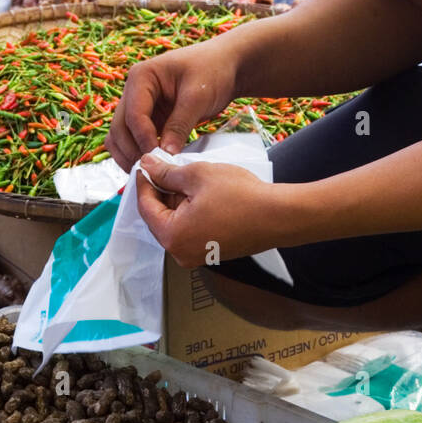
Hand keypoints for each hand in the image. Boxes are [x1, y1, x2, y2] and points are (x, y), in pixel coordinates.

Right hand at [106, 44, 237, 171]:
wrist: (225, 65)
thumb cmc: (212, 71)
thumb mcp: (197, 97)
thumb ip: (179, 125)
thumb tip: (165, 155)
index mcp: (141, 77)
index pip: (133, 116)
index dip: (143, 140)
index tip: (160, 159)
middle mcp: (133, 91)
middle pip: (119, 129)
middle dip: (132, 152)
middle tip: (152, 172)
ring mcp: (138, 106)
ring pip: (120, 138)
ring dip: (129, 157)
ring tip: (150, 174)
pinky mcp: (148, 120)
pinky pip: (133, 141)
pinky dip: (138, 154)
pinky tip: (154, 167)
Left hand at [137, 154, 281, 268]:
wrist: (277, 216)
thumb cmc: (241, 197)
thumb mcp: (197, 175)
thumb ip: (167, 172)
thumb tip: (147, 166)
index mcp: (172, 237)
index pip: (145, 207)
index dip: (144, 183)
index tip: (145, 165)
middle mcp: (180, 253)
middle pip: (159, 218)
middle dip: (161, 192)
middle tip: (165, 167)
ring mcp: (196, 256)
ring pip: (175, 224)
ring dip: (176, 201)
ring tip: (187, 178)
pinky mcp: (210, 253)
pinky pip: (190, 231)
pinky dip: (189, 212)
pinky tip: (200, 193)